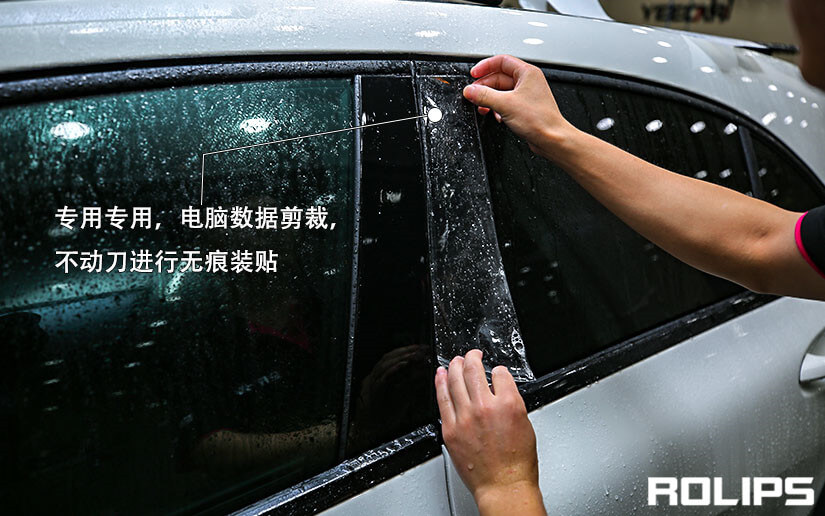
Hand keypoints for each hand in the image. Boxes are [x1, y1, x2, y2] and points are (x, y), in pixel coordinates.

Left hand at [435, 349, 545, 515]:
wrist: (503, 485)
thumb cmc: (517, 462)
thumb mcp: (525, 424)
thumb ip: (511, 402)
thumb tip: (501, 390)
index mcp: (508, 404)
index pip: (500, 373)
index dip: (498, 371)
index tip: (495, 372)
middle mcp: (485, 407)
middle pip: (474, 370)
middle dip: (472, 357)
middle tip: (472, 355)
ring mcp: (465, 418)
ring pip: (455, 380)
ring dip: (454, 365)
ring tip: (455, 361)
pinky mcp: (450, 429)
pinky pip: (442, 399)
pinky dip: (440, 384)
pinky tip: (440, 375)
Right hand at [463, 54, 574, 160]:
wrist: (551, 138)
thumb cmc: (540, 120)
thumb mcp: (505, 104)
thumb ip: (484, 96)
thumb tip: (470, 90)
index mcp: (527, 73)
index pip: (501, 61)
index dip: (485, 66)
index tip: (473, 75)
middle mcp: (527, 81)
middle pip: (499, 77)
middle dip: (484, 87)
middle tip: (473, 95)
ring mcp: (526, 95)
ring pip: (501, 91)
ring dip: (489, 99)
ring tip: (482, 107)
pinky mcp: (524, 107)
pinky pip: (505, 102)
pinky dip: (497, 108)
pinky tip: (495, 115)